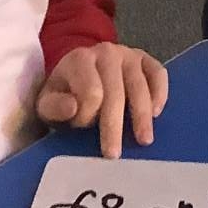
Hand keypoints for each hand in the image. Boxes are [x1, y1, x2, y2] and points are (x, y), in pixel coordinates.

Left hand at [36, 42, 168, 159]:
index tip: (81, 128)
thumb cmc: (65, 93)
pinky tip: (156, 113)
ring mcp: (128, 54)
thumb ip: (54, 106)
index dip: (86, 116)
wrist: (79, 71)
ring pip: (139, 85)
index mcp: (80, 60)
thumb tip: (73, 108)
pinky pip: (158, 73)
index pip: (90, 93)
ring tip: (144, 140)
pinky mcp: (145, 59)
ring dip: (141, 116)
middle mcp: (106, 52)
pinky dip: (160, 93)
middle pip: (115, 92)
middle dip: (114, 126)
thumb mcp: (48, 102)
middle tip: (113, 154)